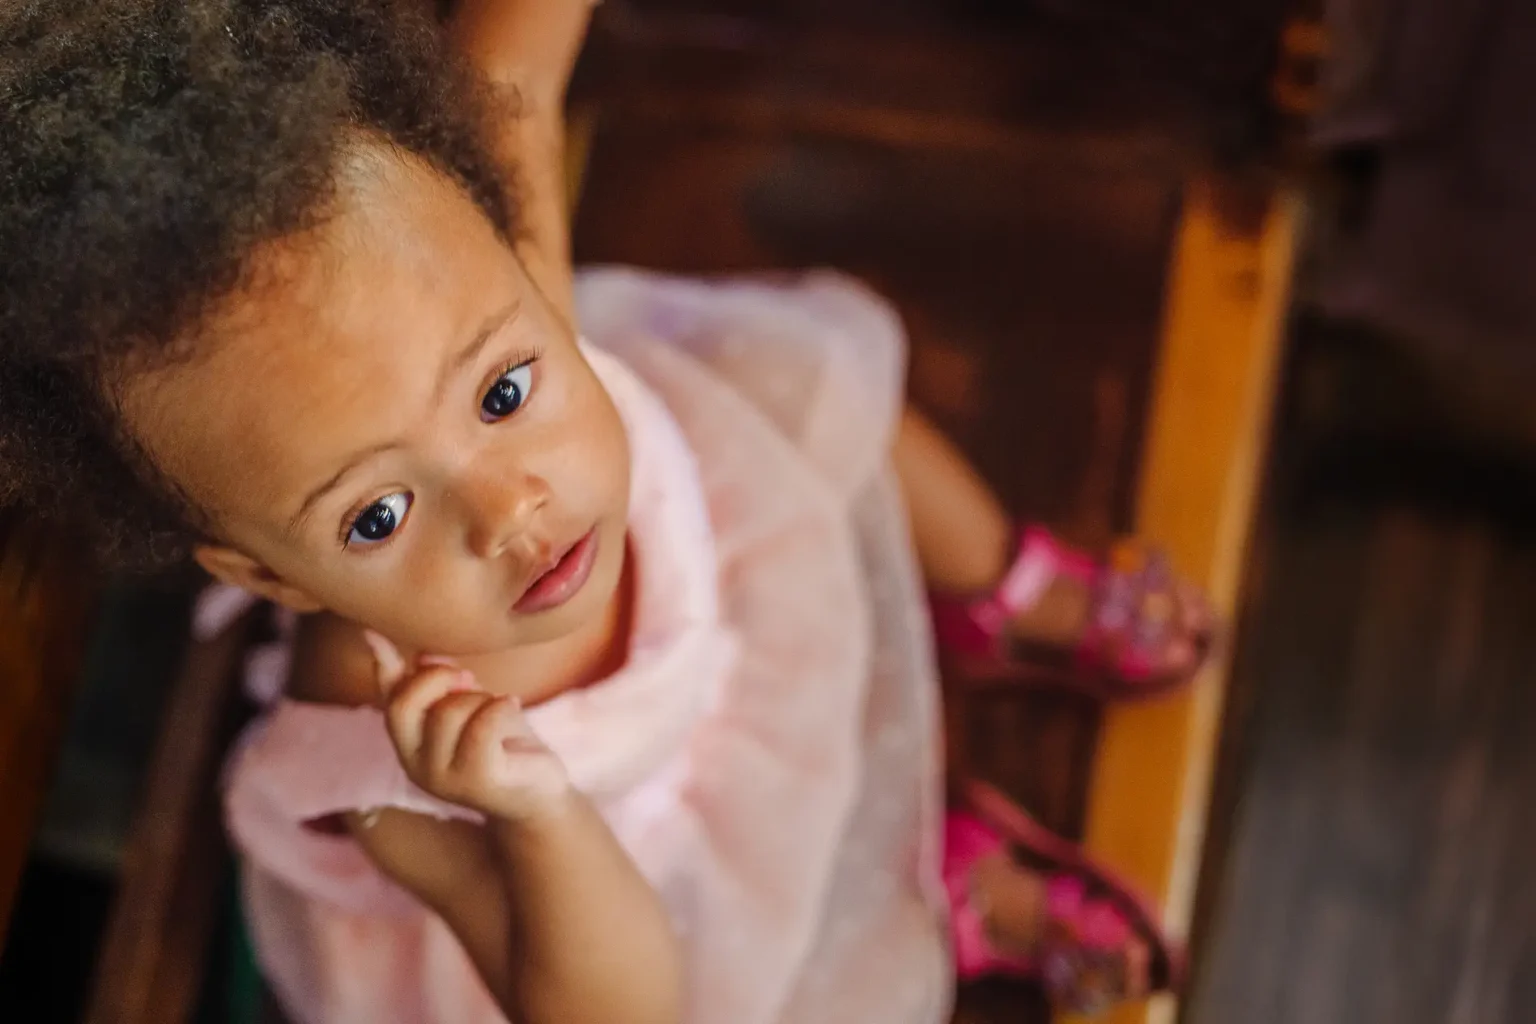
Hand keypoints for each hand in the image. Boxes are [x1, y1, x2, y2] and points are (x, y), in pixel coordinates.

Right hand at [364, 631, 572, 821]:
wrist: (540, 793)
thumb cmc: (503, 744)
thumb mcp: (469, 707)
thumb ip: (439, 684)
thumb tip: (408, 652)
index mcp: (410, 745)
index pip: (388, 701)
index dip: (381, 668)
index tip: (374, 636)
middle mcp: (416, 765)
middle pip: (403, 705)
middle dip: (436, 678)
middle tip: (468, 678)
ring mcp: (444, 777)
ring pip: (448, 712)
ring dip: (480, 698)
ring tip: (498, 708)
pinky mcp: (478, 780)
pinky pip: (482, 726)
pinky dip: (500, 706)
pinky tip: (513, 704)